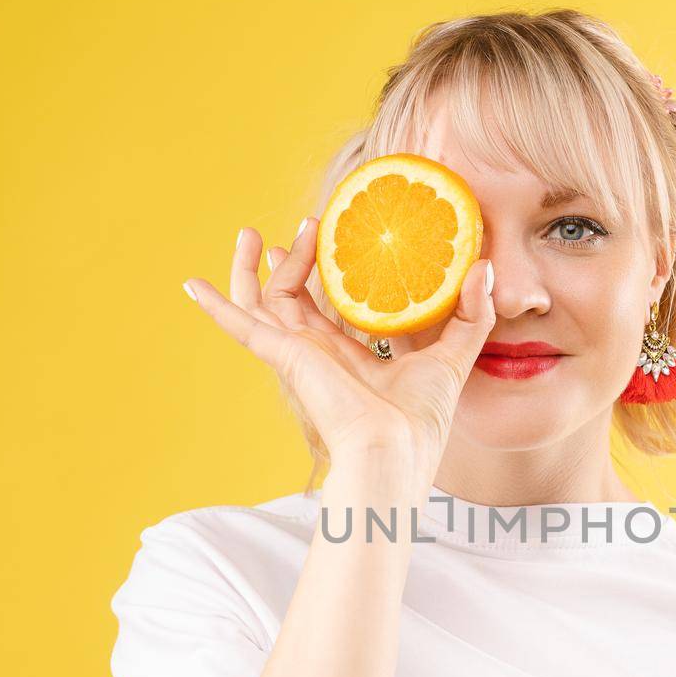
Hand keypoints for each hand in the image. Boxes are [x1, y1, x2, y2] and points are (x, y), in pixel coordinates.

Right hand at [182, 220, 494, 486]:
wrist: (393, 449)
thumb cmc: (420, 422)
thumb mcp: (454, 356)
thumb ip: (471, 314)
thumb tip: (483, 267)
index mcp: (350, 359)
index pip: (331, 312)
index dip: (328, 277)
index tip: (330, 242)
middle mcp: (318, 356)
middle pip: (293, 300)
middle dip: (292, 262)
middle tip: (303, 226)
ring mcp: (297, 355)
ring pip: (263, 302)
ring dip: (251, 268)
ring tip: (249, 234)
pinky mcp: (283, 356)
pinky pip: (241, 324)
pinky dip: (215, 305)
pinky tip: (191, 284)